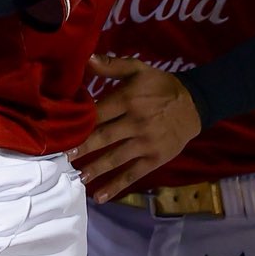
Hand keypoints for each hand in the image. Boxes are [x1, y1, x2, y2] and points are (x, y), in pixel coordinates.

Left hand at [68, 55, 202, 203]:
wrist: (194, 104)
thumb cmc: (160, 86)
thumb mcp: (139, 69)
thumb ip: (112, 66)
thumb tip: (87, 59)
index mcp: (129, 99)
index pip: (99, 113)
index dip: (79, 123)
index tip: (59, 131)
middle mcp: (136, 122)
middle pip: (104, 137)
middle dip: (82, 148)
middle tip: (61, 158)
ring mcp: (146, 143)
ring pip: (116, 158)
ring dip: (95, 169)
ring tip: (76, 177)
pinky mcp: (155, 159)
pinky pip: (133, 174)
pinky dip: (116, 186)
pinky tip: (99, 196)